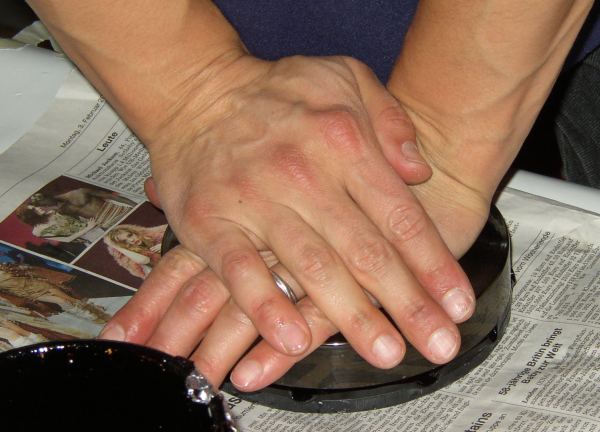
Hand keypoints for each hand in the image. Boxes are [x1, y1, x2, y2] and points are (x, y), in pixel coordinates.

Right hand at [102, 54, 473, 374]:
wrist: (196, 92)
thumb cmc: (275, 91)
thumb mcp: (344, 77)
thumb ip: (390, 120)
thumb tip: (419, 172)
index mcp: (344, 142)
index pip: (401, 217)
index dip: (434, 266)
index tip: (457, 304)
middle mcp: (305, 175)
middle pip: (367, 252)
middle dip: (409, 305)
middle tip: (439, 345)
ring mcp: (257, 202)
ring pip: (313, 269)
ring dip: (353, 316)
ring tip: (387, 353)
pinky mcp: (211, 223)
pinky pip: (242, 272)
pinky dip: (266, 307)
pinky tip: (292, 340)